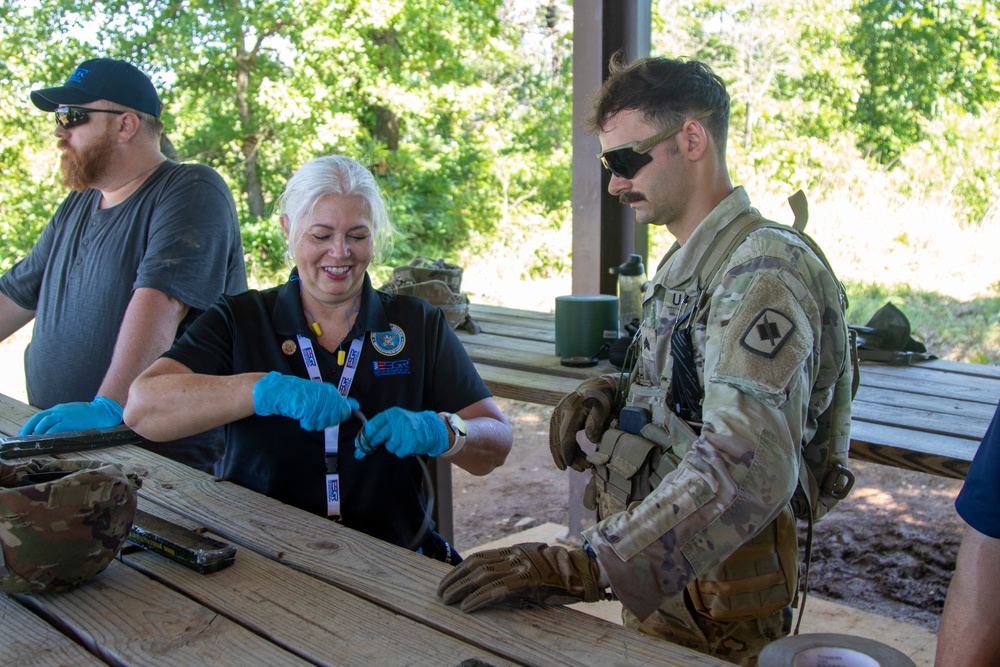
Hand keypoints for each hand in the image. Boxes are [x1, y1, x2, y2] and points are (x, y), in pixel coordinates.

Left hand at [19, 396, 123, 435]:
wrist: (103, 411)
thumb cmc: (88, 415)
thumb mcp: (71, 413)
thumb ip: (60, 419)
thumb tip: (49, 430)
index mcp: (58, 409)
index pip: (39, 416)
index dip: (29, 425)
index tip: (24, 433)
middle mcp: (59, 411)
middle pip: (38, 418)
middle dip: (29, 428)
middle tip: (24, 437)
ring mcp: (65, 416)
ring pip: (45, 422)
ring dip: (39, 431)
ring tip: (37, 438)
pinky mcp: (71, 422)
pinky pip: (56, 427)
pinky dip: (49, 433)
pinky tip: (48, 438)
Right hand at [253, 371, 357, 430]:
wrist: (285, 391)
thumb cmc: (303, 390)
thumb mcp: (323, 391)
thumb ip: (338, 400)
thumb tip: (355, 405)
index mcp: (333, 393)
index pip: (346, 411)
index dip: (341, 415)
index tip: (337, 415)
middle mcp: (328, 400)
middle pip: (335, 420)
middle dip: (327, 419)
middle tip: (317, 412)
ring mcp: (319, 408)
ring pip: (324, 424)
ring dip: (316, 421)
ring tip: (308, 412)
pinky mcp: (310, 415)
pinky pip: (312, 426)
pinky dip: (307, 423)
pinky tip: (303, 415)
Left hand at [354, 407, 448, 459]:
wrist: (432, 428)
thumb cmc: (411, 425)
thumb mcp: (397, 419)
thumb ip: (383, 425)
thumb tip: (364, 437)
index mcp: (392, 414)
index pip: (372, 425)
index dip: (363, 436)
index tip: (357, 444)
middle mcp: (397, 420)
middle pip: (376, 436)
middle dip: (368, 446)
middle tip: (361, 453)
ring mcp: (405, 431)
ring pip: (389, 446)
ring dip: (393, 447)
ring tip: (402, 441)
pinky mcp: (411, 442)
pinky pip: (399, 452)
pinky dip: (402, 452)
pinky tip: (408, 445)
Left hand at [437, 542, 604, 612]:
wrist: (587, 572)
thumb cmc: (563, 574)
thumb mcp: (535, 567)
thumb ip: (516, 570)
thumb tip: (491, 581)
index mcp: (515, 552)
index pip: (480, 558)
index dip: (460, 569)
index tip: (447, 580)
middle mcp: (515, 556)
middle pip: (476, 565)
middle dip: (455, 579)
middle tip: (441, 594)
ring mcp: (521, 567)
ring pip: (482, 576)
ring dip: (461, 589)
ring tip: (448, 601)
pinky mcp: (528, 581)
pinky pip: (498, 590)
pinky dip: (479, 599)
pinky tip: (468, 607)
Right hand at [549, 375, 617, 470]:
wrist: (593, 388)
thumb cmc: (599, 399)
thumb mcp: (601, 408)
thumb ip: (596, 422)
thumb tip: (591, 440)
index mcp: (569, 411)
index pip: (565, 435)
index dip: (567, 451)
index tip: (570, 465)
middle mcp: (559, 415)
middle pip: (559, 441)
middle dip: (569, 457)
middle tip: (583, 469)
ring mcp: (557, 418)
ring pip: (557, 441)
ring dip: (566, 456)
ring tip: (580, 468)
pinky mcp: (559, 422)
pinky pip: (559, 439)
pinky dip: (564, 450)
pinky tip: (570, 461)